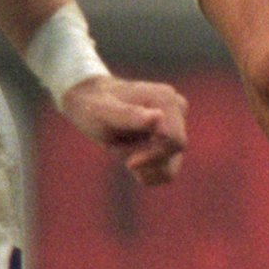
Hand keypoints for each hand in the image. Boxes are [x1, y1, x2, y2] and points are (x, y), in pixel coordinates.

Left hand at [56, 71, 187, 187]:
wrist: (90, 103)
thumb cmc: (94, 107)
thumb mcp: (104, 113)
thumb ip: (129, 116)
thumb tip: (158, 117)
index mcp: (165, 99)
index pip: (175, 142)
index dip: (154, 157)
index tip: (129, 163)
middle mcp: (177, 107)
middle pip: (173, 152)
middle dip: (146, 160)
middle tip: (119, 150)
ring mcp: (177, 122)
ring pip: (171, 164)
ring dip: (145, 166)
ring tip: (123, 150)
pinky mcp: (172, 136)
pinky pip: (167, 168)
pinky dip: (148, 170)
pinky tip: (130, 158)